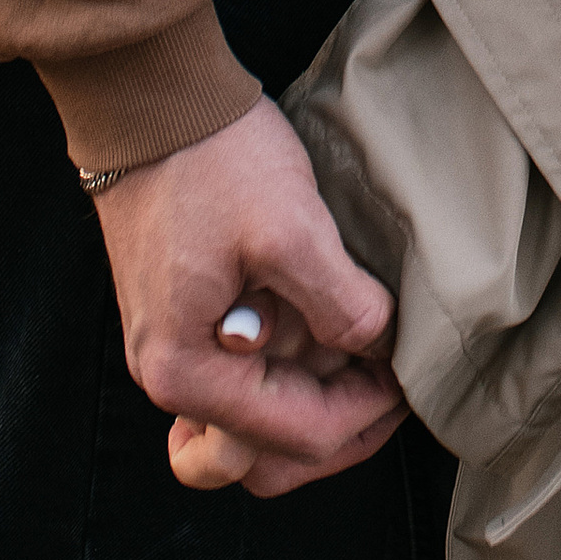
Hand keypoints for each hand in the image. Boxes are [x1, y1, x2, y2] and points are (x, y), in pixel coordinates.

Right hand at [94, 97, 405, 499]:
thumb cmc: (212, 158)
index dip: (366, 414)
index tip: (407, 378)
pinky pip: (232, 382)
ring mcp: (168, 349)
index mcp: (188, 372)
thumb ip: (340, 303)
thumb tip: (379, 347)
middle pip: (262, 459)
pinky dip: (280, 375)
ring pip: (247, 426)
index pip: (296, 438)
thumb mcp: (291, 229)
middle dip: (335, 429)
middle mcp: (167, 376)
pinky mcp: (178, 318)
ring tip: (355, 357)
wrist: (153, 99)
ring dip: (307, 406)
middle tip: (388, 385)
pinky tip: (316, 337)